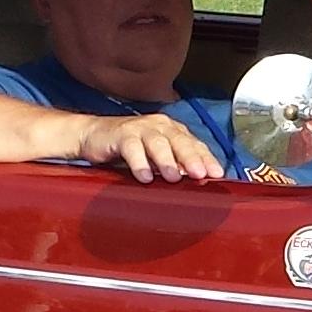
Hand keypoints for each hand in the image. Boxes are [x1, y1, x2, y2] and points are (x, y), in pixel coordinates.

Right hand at [74, 110, 226, 182]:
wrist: (93, 136)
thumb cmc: (129, 148)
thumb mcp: (156, 158)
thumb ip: (176, 167)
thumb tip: (198, 184)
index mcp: (173, 131)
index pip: (194, 144)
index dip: (207, 159)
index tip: (217, 175)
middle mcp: (160, 126)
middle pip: (180, 141)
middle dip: (191, 158)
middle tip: (200, 174)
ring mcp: (140, 128)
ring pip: (157, 142)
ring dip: (166, 160)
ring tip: (173, 177)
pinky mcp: (121, 134)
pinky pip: (132, 148)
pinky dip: (139, 162)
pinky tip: (144, 177)